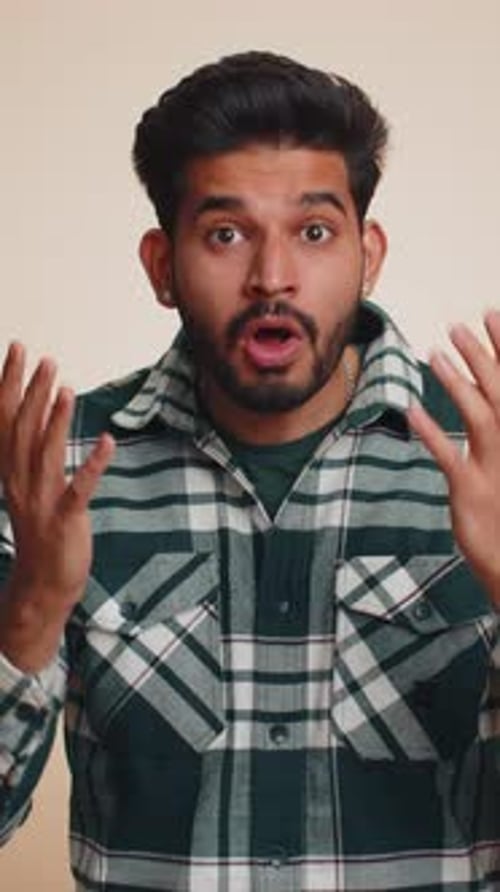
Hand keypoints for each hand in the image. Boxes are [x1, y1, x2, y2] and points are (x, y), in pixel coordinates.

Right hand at [0, 342, 114, 670]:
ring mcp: (42, 502)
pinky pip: (79, 489)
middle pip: (22, 430)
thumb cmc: (42, 529)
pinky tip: (109, 442)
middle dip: (33, 393)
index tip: (18, 349)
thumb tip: (41, 409)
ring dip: (56, 421)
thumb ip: (32, 449)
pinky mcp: (66, 520)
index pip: (3, 419)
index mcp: (10, 471)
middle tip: (46, 360)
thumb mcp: (29, 486)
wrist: (42, 583)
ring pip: (45, 454)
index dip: (9, 383)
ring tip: (67, 389)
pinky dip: (93, 465)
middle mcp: (20, 482)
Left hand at [407, 311, 499, 607]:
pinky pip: (449, 456)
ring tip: (435, 353)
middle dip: (482, 355)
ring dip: (458, 382)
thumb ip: (492, 426)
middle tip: (458, 325)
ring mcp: (497, 470)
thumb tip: (483, 393)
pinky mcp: (471, 493)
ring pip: (479, 416)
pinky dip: (431, 431)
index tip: (492, 314)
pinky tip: (411, 409)